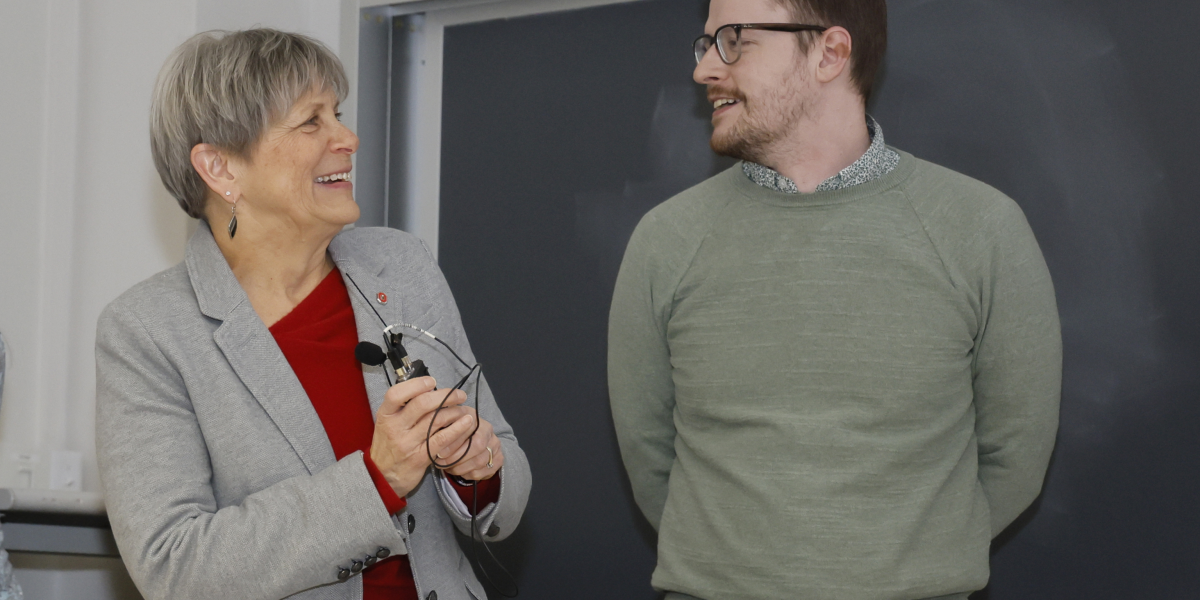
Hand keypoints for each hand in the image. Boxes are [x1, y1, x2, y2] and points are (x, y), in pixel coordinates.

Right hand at [369, 376, 475, 496]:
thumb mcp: (387, 423)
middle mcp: (394, 427)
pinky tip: (467, 422)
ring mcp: (407, 443)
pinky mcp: (420, 457)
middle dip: (445, 396)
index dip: (416, 384)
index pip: (396, 394)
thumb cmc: (389, 446)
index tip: (432, 382)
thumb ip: (403, 408)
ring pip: (436, 420)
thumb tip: (430, 390)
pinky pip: (442, 439)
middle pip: (422, 404)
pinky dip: (457, 428)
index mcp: (385, 415)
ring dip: (454, 411)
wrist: (382, 477)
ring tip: (464, 408)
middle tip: (459, 395)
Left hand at [438, 417, 504, 481]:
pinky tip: (459, 472)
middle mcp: (489, 431)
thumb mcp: (447, 425)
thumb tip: (431, 431)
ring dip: (460, 468)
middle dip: (457, 458)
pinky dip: (468, 474)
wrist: (472, 440)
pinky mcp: (499, 459)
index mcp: (476, 419)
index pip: (469, 429)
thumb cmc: (454, 433)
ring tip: (448, 468)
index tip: (439, 452)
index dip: (454, 442)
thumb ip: (441, 427)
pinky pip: (483, 471)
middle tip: (442, 464)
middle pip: (477, 446)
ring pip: (480, 461)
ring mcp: (496, 446)